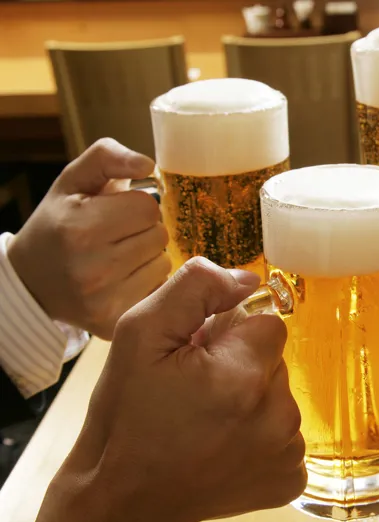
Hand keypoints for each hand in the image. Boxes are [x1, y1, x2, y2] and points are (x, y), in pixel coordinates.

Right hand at [1, 257, 304, 521]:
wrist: (124, 501)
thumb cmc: (127, 416)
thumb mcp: (140, 334)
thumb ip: (197, 288)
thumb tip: (248, 279)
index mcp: (245, 375)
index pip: (268, 324)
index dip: (230, 336)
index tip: (198, 359)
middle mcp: (279, 415)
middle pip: (275, 361)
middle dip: (242, 367)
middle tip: (197, 394)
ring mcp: (289, 453)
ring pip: (280, 398)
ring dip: (252, 402)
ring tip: (207, 424)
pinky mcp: (290, 480)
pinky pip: (286, 437)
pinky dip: (261, 438)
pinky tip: (224, 450)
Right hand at [7, 138, 170, 338]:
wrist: (30, 281)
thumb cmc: (57, 224)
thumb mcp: (73, 181)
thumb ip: (107, 157)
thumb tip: (148, 164)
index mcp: (79, 227)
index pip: (148, 207)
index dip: (136, 205)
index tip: (116, 212)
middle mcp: (91, 267)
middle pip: (159, 235)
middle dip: (144, 229)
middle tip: (117, 235)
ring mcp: (103, 300)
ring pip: (164, 263)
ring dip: (149, 256)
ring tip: (119, 256)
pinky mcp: (115, 323)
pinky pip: (159, 290)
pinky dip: (148, 283)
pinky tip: (124, 280)